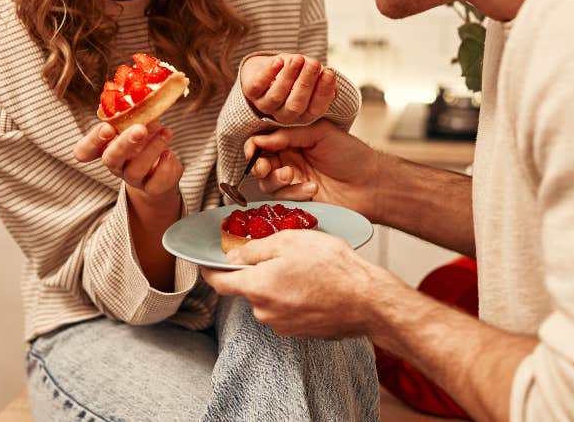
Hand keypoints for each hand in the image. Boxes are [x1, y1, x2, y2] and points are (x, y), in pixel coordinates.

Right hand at [74, 121, 181, 199]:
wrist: (162, 168)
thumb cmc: (145, 140)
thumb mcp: (139, 124)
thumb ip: (136, 113)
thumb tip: (142, 96)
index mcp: (106, 147)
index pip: (85, 151)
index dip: (92, 141)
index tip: (107, 128)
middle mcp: (116, 164)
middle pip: (110, 159)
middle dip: (124, 143)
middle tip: (139, 129)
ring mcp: (133, 178)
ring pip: (135, 169)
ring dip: (152, 148)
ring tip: (166, 132)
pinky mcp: (152, 188)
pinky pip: (155, 183)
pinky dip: (164, 166)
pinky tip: (169, 153)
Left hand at [201, 230, 401, 337]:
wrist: (367, 301)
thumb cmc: (333, 268)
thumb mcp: (291, 241)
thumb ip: (255, 249)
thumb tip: (234, 256)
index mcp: (257, 287)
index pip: (219, 283)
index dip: (210, 270)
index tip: (206, 263)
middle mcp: (264, 311)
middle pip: (248, 289)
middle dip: (258, 272)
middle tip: (282, 254)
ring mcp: (282, 325)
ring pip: (269, 299)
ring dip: (278, 284)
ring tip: (306, 270)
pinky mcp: (299, 332)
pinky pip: (286, 310)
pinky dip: (293, 297)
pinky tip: (314, 285)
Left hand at [240, 53, 337, 124]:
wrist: (271, 66)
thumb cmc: (296, 74)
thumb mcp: (313, 77)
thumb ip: (323, 81)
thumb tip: (333, 86)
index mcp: (303, 115)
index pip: (316, 109)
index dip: (323, 92)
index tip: (330, 72)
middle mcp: (284, 115)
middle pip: (296, 105)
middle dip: (306, 83)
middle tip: (314, 63)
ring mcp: (266, 105)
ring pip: (277, 96)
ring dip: (289, 76)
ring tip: (298, 58)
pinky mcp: (251, 92)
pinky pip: (258, 86)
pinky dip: (269, 73)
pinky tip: (278, 61)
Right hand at [247, 119, 382, 220]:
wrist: (371, 184)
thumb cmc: (351, 154)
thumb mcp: (319, 133)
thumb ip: (287, 135)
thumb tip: (258, 139)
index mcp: (294, 140)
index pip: (264, 141)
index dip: (254, 146)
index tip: (252, 150)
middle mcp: (291, 160)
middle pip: (261, 164)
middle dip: (260, 166)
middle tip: (265, 167)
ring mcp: (294, 182)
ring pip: (268, 183)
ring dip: (276, 180)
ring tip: (292, 175)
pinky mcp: (299, 200)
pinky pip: (283, 199)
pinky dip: (294, 193)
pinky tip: (313, 188)